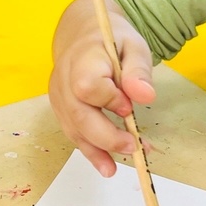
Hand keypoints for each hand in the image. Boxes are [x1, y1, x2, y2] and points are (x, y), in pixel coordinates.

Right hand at [49, 0, 155, 176]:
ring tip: (114, 168)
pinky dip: (89, 150)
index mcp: (83, 58)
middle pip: (78, 113)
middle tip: (133, 146)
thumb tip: (145, 96)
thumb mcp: (134, 47)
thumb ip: (139, 70)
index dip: (108, 99)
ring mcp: (59, 95)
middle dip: (105, 136)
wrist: (84, 36)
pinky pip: (73, 132)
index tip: (127, 106)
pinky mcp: (61, 108)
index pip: (88, 85)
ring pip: (73, 128)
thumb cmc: (113, 41)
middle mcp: (64, 78)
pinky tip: (105, 165)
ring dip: (96, 151)